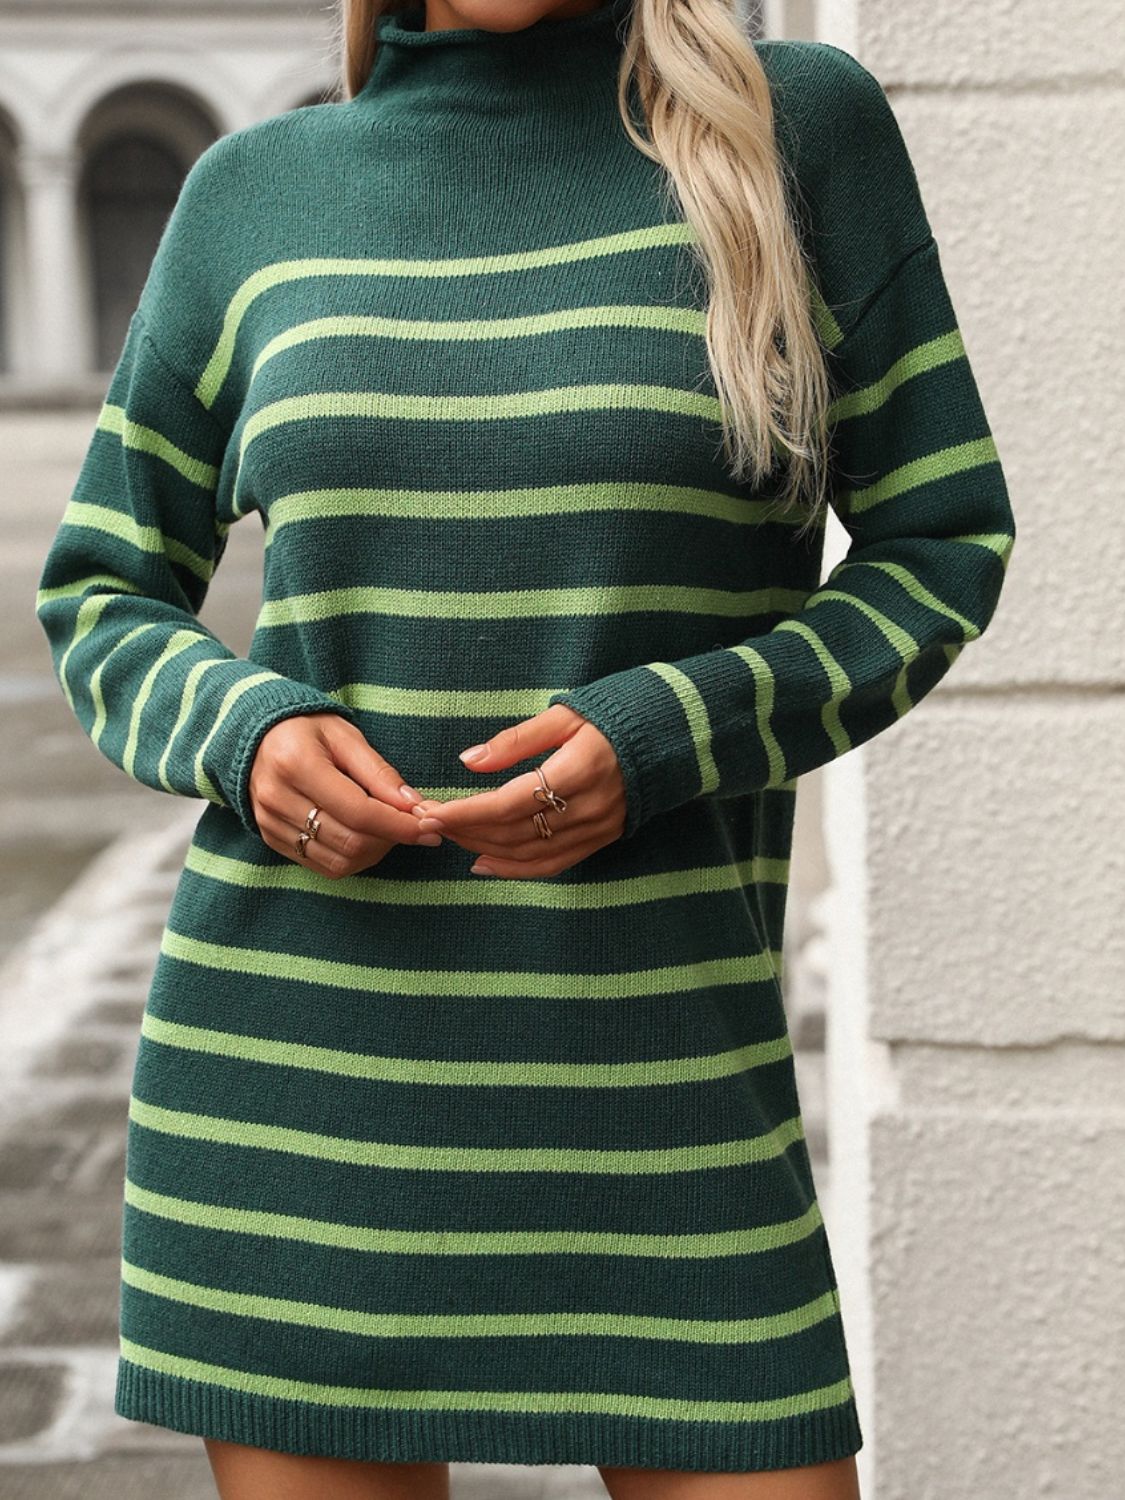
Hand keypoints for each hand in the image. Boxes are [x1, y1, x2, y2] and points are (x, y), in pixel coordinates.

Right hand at [248, 712, 442, 876]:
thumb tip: (415, 806)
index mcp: (297, 764)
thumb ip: (379, 773)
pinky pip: (322, 866)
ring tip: (388, 829)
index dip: (400, 826)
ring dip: (375, 852)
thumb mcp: (346, 737)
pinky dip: (353, 859)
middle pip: (350, 842)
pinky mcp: (271, 839)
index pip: (359, 812)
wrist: (256, 736)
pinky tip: (364, 838)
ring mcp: (270, 823)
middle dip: (392, 839)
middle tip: (413, 825)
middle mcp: (278, 799)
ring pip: (339, 861)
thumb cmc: (308, 730)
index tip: (430, 827)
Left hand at [407, 704, 626, 877]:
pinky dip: (516, 869)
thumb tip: (468, 760)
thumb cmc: (610, 718)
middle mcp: (589, 806)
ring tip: (450, 838)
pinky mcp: (602, 839)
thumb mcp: (563, 716)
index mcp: (579, 769)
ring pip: (530, 852)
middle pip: (515, 831)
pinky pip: (553, 864)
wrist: (666, 737)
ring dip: (484, 849)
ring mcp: (598, 828)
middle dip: (467, 830)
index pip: (510, 801)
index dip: (468, 811)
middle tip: (430, 822)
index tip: (432, 812)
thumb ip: (515, 741)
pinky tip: (485, 863)